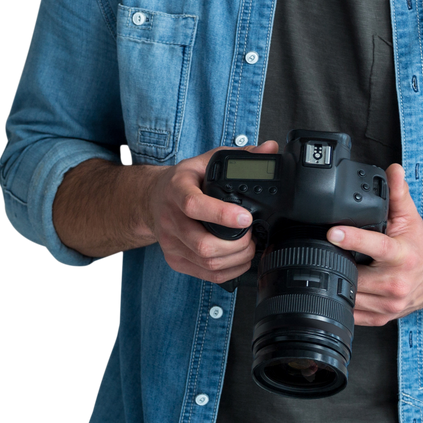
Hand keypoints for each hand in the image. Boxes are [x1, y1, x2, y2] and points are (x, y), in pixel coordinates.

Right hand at [147, 140, 278, 283]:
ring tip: (249, 247)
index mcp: (177, 189)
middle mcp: (170, 218)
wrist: (153, 199)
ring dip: (235, 259)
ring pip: (206, 262)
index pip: (194, 206)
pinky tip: (239, 260)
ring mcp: (170, 242)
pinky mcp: (175, 260)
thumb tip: (270, 148)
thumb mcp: (208, 160)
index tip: (246, 217)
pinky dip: (228, 271)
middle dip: (237, 245)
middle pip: (202, 244)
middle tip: (252, 236)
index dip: (222, 215)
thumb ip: (240, 155)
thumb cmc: (186, 180)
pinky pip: (205, 274)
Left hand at [326, 163, 422, 325]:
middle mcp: (397, 282)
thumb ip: (398, 193)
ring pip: (351, 296)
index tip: (333, 232)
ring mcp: (390, 303)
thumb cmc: (420, 245)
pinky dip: (344, 301)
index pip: (375, 246)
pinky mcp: (383, 317)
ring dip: (338, 282)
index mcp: (402, 255)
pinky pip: (355, 313)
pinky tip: (340, 286)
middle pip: (355, 275)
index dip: (353, 239)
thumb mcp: (410, 216)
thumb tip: (393, 170)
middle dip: (337, 264)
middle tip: (323, 252)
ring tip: (331, 267)